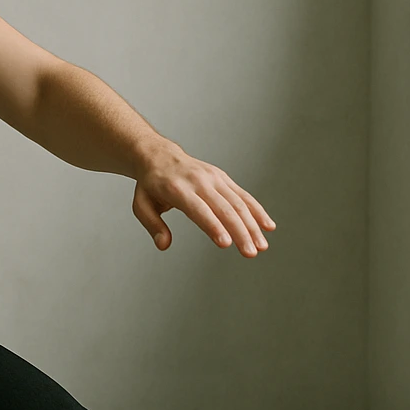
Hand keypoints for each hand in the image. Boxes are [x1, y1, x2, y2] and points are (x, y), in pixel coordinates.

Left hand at [132, 145, 274, 257]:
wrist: (159, 156)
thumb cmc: (150, 186)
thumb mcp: (141, 205)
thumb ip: (152, 225)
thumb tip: (163, 245)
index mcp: (177, 189)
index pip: (198, 210)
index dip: (213, 226)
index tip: (226, 243)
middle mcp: (199, 181)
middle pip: (223, 209)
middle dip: (239, 232)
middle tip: (250, 253)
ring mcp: (213, 178)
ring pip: (238, 203)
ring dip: (252, 225)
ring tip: (261, 247)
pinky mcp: (223, 178)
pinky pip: (243, 195)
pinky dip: (257, 210)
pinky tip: (268, 226)